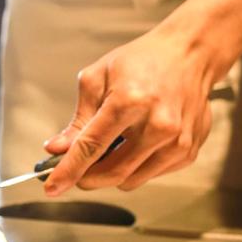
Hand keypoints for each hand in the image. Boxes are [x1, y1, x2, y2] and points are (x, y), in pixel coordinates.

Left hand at [43, 23, 226, 193]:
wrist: (189, 54)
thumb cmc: (142, 61)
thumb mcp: (97, 79)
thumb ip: (78, 120)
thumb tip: (57, 149)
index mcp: (130, 101)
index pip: (91, 147)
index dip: (68, 171)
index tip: (52, 187)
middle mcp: (158, 124)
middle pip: (111, 172)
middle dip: (86, 177)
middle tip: (76, 168)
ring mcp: (177, 141)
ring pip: (130, 180)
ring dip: (111, 172)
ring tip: (111, 145)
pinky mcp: (188, 152)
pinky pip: (150, 175)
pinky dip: (135, 167)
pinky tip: (136, 143)